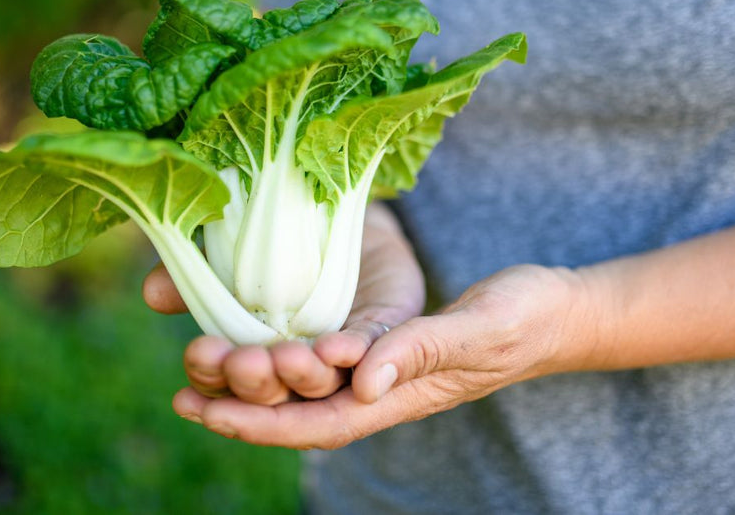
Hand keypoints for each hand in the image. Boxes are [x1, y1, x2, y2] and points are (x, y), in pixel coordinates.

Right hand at [141, 202, 425, 403]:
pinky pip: (371, 348)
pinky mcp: (384, 329)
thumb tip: (152, 291)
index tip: (192, 371)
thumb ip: (193, 274)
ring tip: (288, 357)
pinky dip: (356, 353)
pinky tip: (338, 348)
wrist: (341, 211)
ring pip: (323, 383)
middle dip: (256, 384)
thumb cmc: (279, 242)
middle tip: (244, 363)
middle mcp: (300, 370)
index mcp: (258, 359)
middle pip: (276, 396)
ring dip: (304, 375)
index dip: (211, 386)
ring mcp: (343, 356)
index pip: (229, 390)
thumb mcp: (227, 250)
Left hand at [168, 263, 596, 449]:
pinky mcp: (384, 347)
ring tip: (198, 366)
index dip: (261, 421)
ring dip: (251, 385)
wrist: (551, 312)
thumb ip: (424, 350)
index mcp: (401, 395)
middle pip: (300, 413)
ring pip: (304, 390)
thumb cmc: (525, 318)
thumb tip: (363, 381)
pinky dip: (281, 357)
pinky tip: (252, 339)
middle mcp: (383, 391)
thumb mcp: (480, 327)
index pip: (319, 422)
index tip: (207, 411)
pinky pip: (322, 361)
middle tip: (183, 391)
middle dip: (240, 408)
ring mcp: (382, 372)